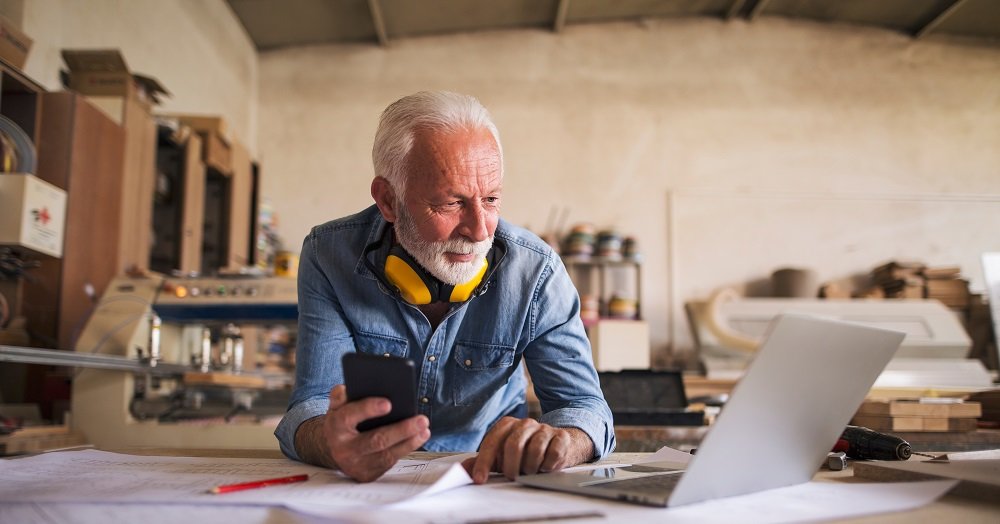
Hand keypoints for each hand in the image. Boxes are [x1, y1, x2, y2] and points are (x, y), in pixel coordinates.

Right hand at [297, 385, 429, 481]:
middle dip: (401, 430)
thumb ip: (340, 395)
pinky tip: (417, 438)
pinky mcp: (367, 475)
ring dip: (409, 442)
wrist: (334, 450)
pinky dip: (405, 449)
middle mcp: (344, 449)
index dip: (368, 409)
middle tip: (421, 419)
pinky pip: (389, 463)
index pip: (349, 417)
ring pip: (387, 455)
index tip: (388, 403)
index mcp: (335, 427)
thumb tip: (346, 388)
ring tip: (424, 429)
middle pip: (376, 440)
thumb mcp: (337, 406)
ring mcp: (356, 465)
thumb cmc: (342, 423)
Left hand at [461, 417, 593, 483]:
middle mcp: (525, 423)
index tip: (480, 480)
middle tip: (512, 476)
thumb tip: (460, 471)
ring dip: (530, 468)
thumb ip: (481, 462)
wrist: (556, 445)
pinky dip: (547, 466)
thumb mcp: (501, 457)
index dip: (484, 463)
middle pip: (513, 445)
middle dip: (511, 467)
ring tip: (530, 470)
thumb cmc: (524, 453)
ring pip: (534, 451)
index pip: (492, 442)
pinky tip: (545, 466)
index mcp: (507, 425)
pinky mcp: (561, 436)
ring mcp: (544, 428)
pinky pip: (552, 454)